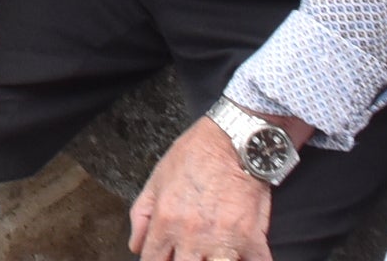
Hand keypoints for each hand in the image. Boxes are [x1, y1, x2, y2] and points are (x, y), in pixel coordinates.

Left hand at [127, 119, 275, 260]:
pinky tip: (244, 259)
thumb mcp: (157, 179)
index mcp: (166, 221)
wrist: (232, 139)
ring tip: (211, 257)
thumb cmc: (195, 155)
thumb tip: (136, 245)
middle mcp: (191, 235)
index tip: (164, 260)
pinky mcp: (251, 237)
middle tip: (190, 255)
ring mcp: (222, 239)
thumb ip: (142, 215)